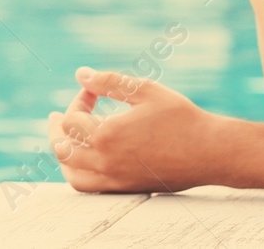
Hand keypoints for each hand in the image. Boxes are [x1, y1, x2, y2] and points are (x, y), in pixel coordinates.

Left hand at [46, 67, 219, 192]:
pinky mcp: (124, 189)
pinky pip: (87, 186)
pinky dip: (75, 173)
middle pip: (62, 147)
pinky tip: (80, 159)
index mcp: (108, 134)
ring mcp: (114, 179)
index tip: (92, 91)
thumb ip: (110, 81)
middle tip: (55, 116)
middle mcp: (106, 161)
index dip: (78, 100)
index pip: (72, 118)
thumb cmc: (180, 117)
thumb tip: (80, 74)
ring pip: (71, 171)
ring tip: (61, 139)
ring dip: (61, 153)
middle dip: (56, 128)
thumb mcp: (145, 90)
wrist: (209, 151)